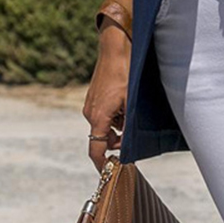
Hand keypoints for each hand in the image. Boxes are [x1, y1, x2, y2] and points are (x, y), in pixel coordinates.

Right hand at [82, 21, 130, 170]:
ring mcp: (90, 104)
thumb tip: (127, 145)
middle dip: (116, 141)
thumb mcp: (131, 103)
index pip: (95, 149)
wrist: (115, 49)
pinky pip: (103, 114)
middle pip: (102, 138)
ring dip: (117, 125)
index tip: (109, 172)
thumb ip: (128, 126)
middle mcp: (90, 112)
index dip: (102, 164)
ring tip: (130, 111)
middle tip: (133, 136)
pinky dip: (114, 115)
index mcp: (98, 117)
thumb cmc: (124, 73)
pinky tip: (124, 103)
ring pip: (104, 125)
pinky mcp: (93, 96)